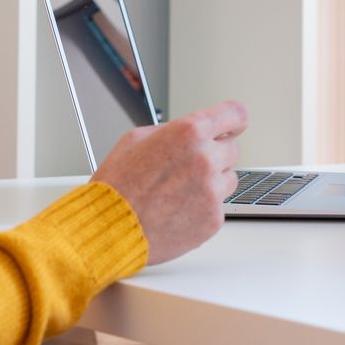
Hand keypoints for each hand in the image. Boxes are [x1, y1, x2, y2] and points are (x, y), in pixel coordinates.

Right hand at [90, 100, 246, 265]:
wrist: (110, 230)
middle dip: (215, 154)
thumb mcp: (136, 139)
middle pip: (233, 149)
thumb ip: (172, 131)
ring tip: (178, 192)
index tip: (232, 125)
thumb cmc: (117, 187)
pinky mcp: (213, 219)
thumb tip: (189, 133)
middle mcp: (206, 160)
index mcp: (189, 133)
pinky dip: (203, 208)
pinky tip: (177, 209)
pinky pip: (218, 207)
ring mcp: (212, 192)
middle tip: (189, 166)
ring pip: (228, 179)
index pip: (234, 114)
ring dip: (211, 182)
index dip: (233, 120)